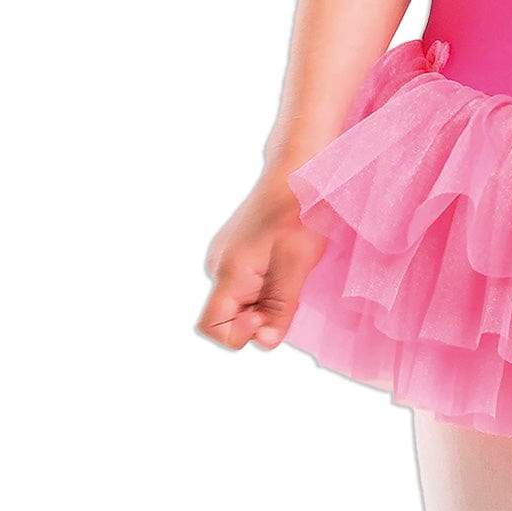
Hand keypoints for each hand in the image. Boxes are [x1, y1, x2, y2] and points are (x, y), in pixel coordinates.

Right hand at [195, 172, 326, 351]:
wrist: (298, 167)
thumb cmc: (300, 211)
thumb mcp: (297, 264)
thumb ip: (280, 307)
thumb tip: (263, 342)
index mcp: (228, 271)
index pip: (211, 328)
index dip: (239, 335)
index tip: (269, 316)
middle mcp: (218, 264)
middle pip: (227, 315)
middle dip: (258, 315)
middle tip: (290, 289)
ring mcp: (224, 254)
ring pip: (237, 299)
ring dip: (263, 299)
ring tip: (290, 270)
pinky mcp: (235, 248)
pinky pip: (243, 281)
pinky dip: (263, 284)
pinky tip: (284, 262)